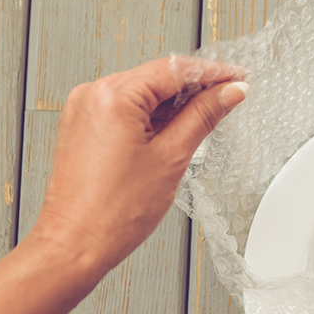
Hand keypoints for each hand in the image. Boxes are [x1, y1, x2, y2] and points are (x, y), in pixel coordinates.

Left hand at [29, 56, 247, 276]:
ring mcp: (85, 111)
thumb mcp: (172, 157)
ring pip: (143, 95)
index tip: (237, 77)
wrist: (76, 243)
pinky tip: (175, 131)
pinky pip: (126, 110)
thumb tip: (229, 93)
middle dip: (196, 88)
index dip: (213, 73)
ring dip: (175, 104)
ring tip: (206, 120)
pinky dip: (153, 117)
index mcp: (112, 95)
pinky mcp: (84, 127)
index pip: (174, 69)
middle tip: (230, 97)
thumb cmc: (112, 211)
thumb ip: (203, 117)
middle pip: (158, 78)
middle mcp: (93, 95)